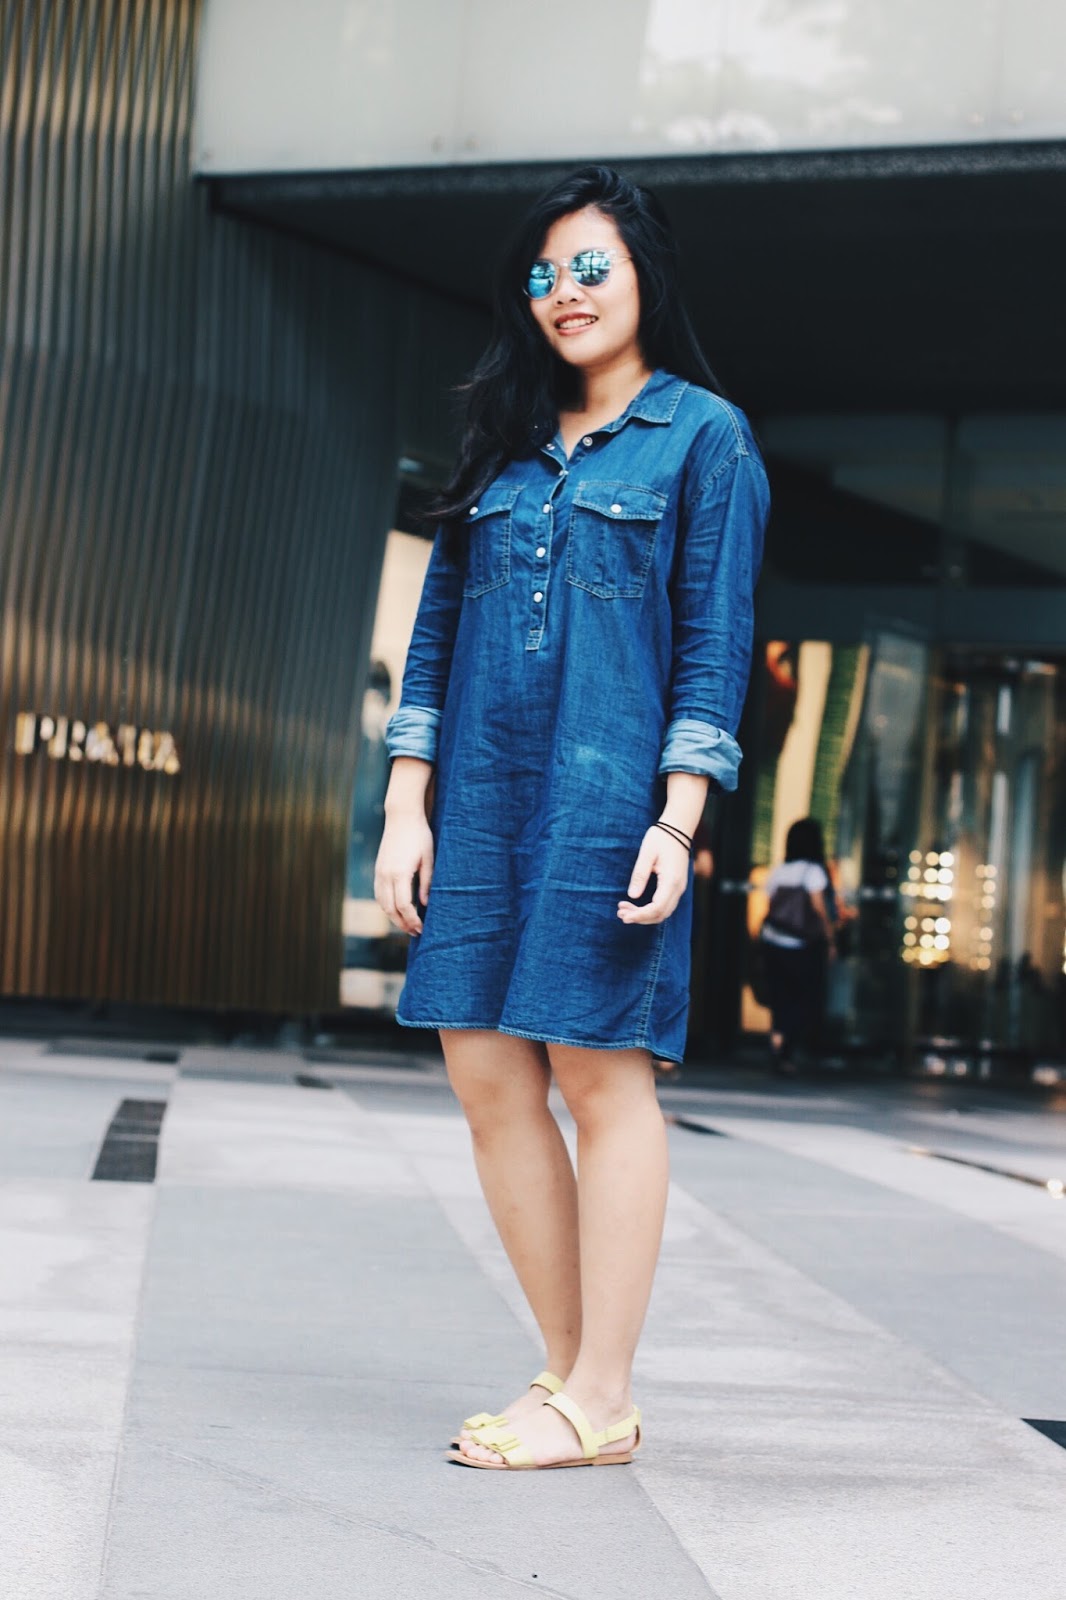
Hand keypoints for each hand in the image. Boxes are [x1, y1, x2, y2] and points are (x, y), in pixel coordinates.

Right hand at [374, 813, 434, 933]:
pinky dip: (387, 906)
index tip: (421, 929)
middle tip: (415, 932)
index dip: (412, 920)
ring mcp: (379, 872)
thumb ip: (427, 883)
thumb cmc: (419, 836)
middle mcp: (385, 875)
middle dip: (402, 924)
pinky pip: (379, 894)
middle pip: (390, 909)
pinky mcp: (378, 869)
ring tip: (407, 924)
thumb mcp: (429, 859)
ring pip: (382, 903)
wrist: (401, 817)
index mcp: (399, 873)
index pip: (403, 906)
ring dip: (393, 917)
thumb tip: (425, 905)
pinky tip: (397, 910)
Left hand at [617, 825, 689, 925]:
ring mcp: (679, 888)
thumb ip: (640, 875)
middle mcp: (678, 888)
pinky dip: (650, 910)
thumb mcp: (646, 854)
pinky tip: (636, 906)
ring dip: (644, 916)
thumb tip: (632, 896)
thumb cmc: (661, 837)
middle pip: (660, 914)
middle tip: (620, 913)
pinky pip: (665, 905)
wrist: (678, 828)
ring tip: (624, 911)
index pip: (656, 908)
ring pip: (663, 912)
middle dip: (640, 918)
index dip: (640, 915)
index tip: (623, 915)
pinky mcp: (676, 886)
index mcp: (671, 880)